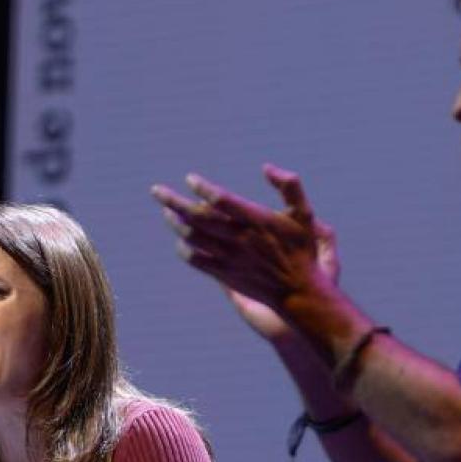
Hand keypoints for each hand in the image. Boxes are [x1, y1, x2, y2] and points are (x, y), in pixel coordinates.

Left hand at [152, 164, 338, 339]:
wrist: (298, 294)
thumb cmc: (301, 251)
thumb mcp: (304, 215)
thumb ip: (290, 186)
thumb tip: (267, 167)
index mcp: (256, 221)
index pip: (221, 200)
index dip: (202, 188)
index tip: (190, 179)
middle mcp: (239, 239)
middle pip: (197, 218)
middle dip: (173, 202)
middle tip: (156, 190)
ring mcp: (229, 258)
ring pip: (192, 238)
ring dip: (175, 223)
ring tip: (166, 211)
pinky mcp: (224, 274)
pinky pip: (195, 260)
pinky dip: (183, 248)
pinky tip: (181, 238)